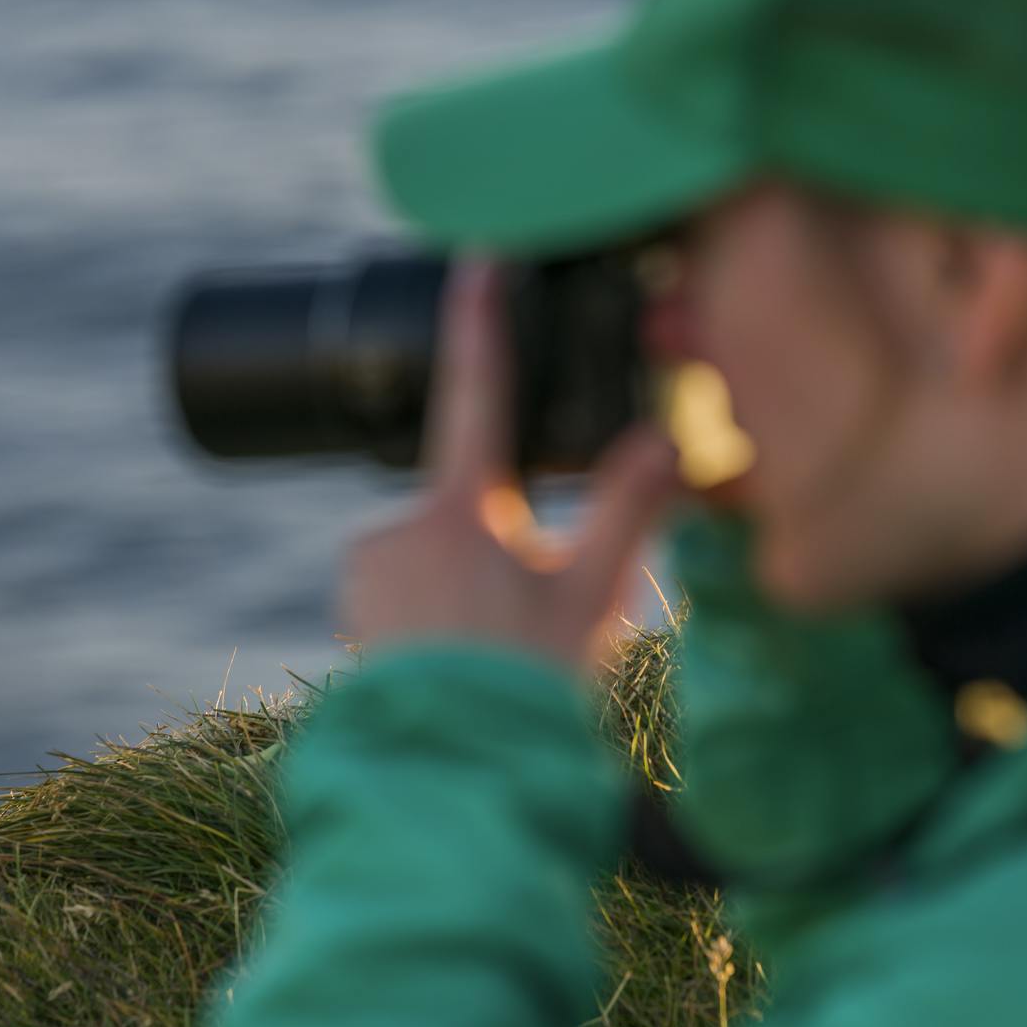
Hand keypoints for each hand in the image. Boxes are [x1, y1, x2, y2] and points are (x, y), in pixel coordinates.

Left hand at [339, 259, 680, 666]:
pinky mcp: (350, 598)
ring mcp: (368, 563)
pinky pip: (397, 580)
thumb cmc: (525, 686)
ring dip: (463, 582)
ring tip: (483, 652)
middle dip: (502, 547)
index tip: (478, 255)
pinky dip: (425, 606)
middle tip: (520, 626)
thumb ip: (633, 510)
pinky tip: (444, 657)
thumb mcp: (593, 598)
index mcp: (466, 510)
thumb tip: (675, 438)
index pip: (479, 393)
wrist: (446, 771)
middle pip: (470, 503)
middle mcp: (402, 524)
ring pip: (434, 547)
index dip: (482, 319)